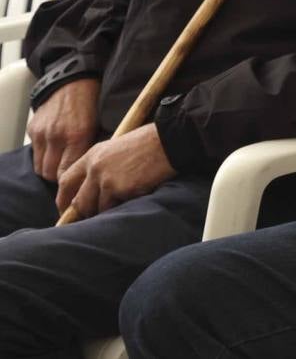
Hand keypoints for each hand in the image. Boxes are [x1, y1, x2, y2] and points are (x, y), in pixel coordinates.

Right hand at [28, 78, 99, 181]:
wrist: (73, 80)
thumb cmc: (92, 104)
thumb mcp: (99, 126)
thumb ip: (91, 148)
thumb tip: (88, 172)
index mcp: (78, 136)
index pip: (66, 174)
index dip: (70, 183)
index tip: (76, 186)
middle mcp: (57, 136)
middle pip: (50, 174)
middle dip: (58, 178)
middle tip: (69, 176)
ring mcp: (42, 133)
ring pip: (39, 167)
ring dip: (49, 169)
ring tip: (61, 164)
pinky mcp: (32, 128)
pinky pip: (35, 152)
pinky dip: (43, 155)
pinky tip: (54, 150)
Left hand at [56, 123, 175, 217]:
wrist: (168, 140)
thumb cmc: (148, 143)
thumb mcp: (117, 148)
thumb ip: (101, 165)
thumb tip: (93, 189)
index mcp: (92, 155)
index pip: (66, 182)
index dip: (64, 199)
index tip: (68, 209)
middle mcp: (94, 168)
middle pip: (78, 202)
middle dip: (84, 213)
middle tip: (93, 218)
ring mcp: (106, 179)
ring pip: (96, 208)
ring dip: (106, 211)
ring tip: (121, 204)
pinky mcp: (120, 188)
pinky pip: (115, 208)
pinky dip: (122, 208)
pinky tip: (134, 197)